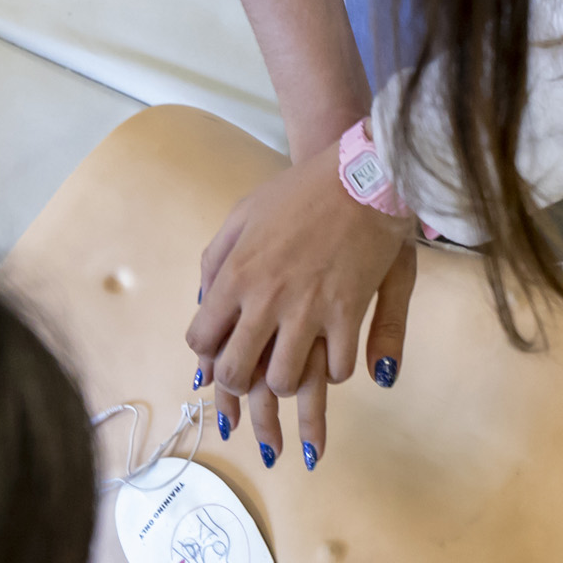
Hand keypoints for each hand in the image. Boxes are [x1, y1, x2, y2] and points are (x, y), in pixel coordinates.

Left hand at [189, 140, 415, 467]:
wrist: (360, 175)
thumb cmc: (299, 192)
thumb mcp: (241, 215)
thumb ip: (217, 260)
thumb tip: (204, 303)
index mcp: (236, 273)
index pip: (202, 340)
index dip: (207, 357)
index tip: (220, 354)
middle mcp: (266, 298)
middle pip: (237, 372)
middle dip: (239, 387)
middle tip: (253, 380)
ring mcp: (308, 309)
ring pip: (285, 381)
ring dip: (288, 384)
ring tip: (294, 374)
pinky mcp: (348, 312)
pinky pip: (337, 369)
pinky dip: (334, 373)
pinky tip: (336, 361)